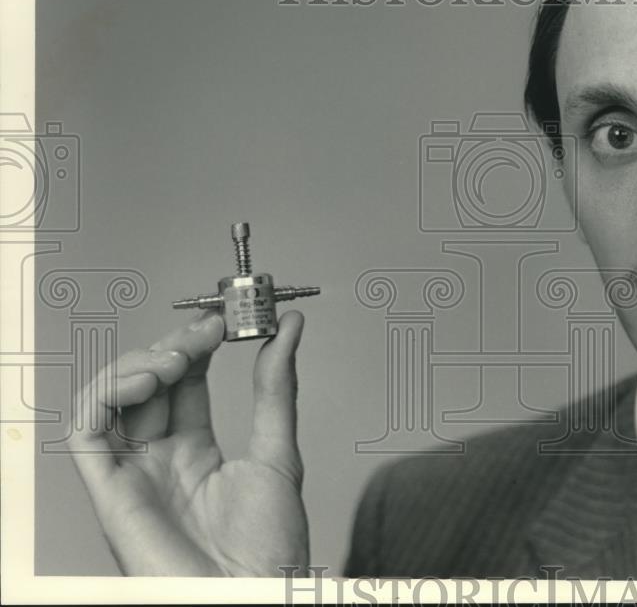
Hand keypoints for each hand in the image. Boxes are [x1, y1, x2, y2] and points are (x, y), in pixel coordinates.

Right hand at [68, 309, 309, 575]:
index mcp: (195, 453)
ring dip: (137, 365)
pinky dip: (106, 394)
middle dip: (171, 347)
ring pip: (107, 401)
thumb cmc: (270, 547)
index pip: (182, 384)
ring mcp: (133, 476)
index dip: (194, 346)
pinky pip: (84, 433)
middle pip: (145, 386)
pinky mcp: (111, 493)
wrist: (255, 595)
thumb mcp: (278, 450)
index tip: (220, 321)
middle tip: (205, 332)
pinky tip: (148, 380)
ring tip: (177, 358)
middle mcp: (158, 461)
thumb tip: (289, 329)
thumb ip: (276, 388)